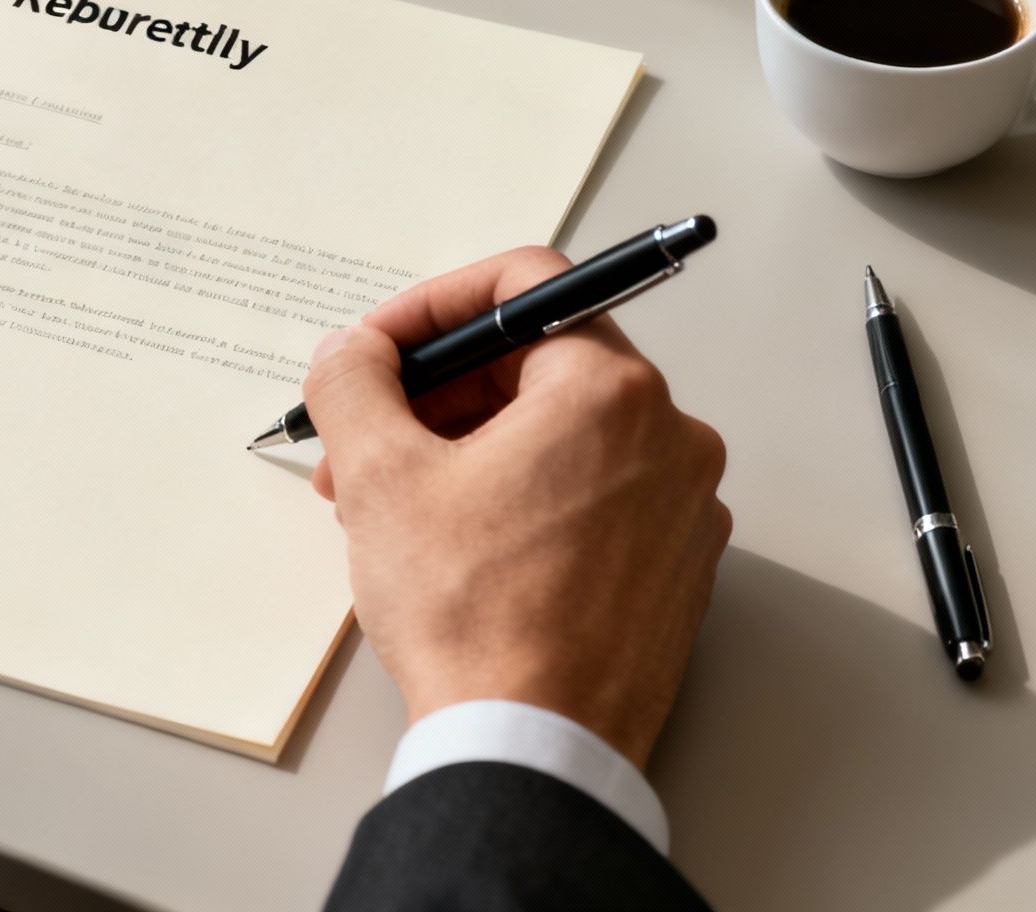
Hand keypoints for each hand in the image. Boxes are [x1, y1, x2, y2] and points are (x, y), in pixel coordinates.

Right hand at [303, 246, 730, 769]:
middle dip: (435, 394)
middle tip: (363, 437)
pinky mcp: (672, 572)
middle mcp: (669, 438)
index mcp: (611, 392)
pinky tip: (452, 547)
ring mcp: (681, 510)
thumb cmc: (474, 617)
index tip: (379, 350)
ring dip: (466, 450)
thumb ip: (356, 382)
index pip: (524, 287)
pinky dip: (518, 499)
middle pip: (538, 366)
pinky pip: (589, 499)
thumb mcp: (380, 476)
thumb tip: (353, 351)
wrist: (534, 749)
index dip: (431, 308)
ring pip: (559, 438)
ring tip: (387, 506)